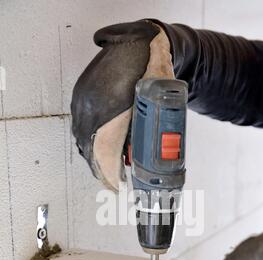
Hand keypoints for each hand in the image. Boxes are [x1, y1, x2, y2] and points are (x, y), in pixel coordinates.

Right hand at [71, 20, 173, 191]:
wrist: (139, 43)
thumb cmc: (150, 72)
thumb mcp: (152, 107)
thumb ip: (142, 132)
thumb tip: (138, 160)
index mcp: (107, 109)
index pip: (102, 151)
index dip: (108, 172)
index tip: (115, 184)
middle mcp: (90, 106)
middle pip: (90, 148)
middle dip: (101, 168)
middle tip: (113, 182)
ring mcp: (82, 100)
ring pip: (83, 138)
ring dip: (95, 156)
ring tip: (107, 169)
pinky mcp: (81, 97)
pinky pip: (81, 127)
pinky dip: (90, 142)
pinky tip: (99, 148)